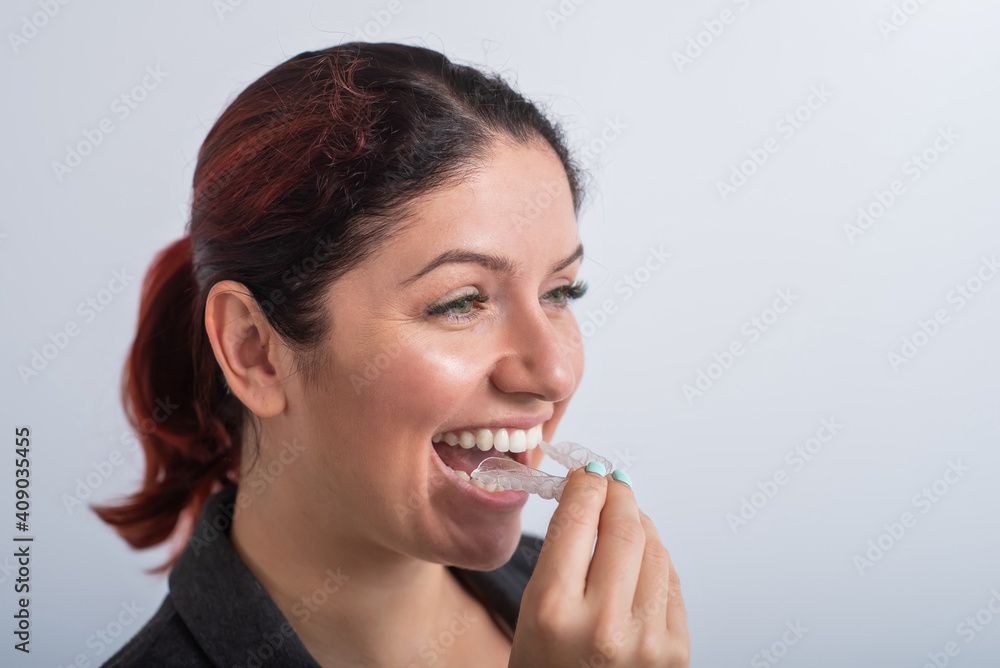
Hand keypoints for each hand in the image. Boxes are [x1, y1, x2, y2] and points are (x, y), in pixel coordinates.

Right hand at [509, 466, 688, 666]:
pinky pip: (670, 580)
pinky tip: (639, 562)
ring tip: (623, 522)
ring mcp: (646, 640)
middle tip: (610, 482)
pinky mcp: (675, 652)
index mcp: (553, 611)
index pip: (578, 520)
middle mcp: (602, 625)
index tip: (588, 472)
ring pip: (653, 548)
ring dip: (639, 525)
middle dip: (618, 495)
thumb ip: (561, 553)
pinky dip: (655, 560)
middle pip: (624, 527)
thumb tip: (592, 494)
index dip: (586, 484)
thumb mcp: (532, 612)